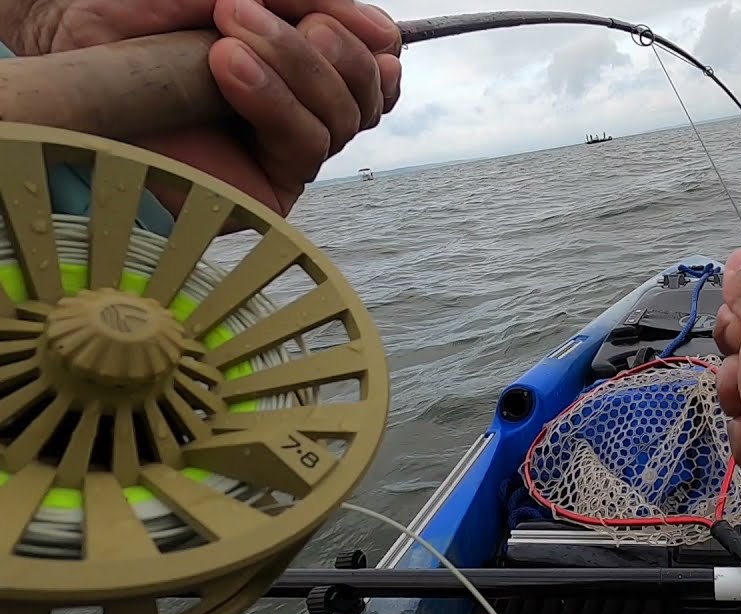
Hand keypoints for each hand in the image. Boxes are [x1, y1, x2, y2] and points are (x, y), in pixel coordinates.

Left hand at [11, 0, 401, 217]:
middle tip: (248, 13)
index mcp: (307, 64)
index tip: (328, 14)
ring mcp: (284, 149)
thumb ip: (309, 3)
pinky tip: (228, 67)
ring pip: (341, 120)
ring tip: (225, 35)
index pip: (375, 65)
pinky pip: (304, 148)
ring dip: (294, 67)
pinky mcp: (262, 189)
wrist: (74, 31)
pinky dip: (275, 102)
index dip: (370, 43)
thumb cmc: (148, 9)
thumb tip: (387, 37)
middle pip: (368, 95)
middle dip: (323, 50)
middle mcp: (303, 109)